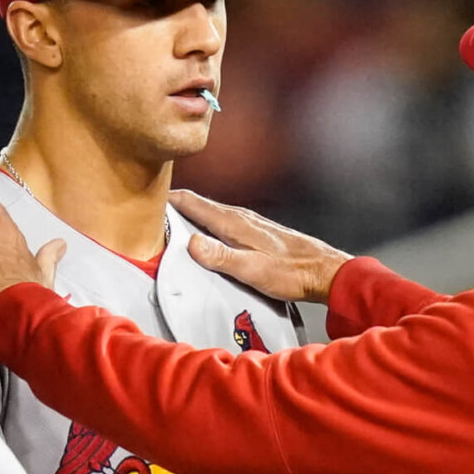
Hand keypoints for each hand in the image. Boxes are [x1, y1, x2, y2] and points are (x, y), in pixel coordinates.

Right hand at [169, 190, 351, 303]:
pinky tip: (209, 237)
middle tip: (153, 212)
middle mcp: (242, 218)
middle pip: (200, 206)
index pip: (194, 202)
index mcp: (235, 223)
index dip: (169, 199)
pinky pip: (224, 223)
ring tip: (173, 223)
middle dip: (176, 206)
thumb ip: (221, 257)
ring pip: (213, 214)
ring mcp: (251, 224)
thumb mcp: (252, 270)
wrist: (325, 272)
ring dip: (192, 216)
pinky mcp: (258, 233)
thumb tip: (191, 243)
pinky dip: (209, 225)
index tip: (148, 200)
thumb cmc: (292, 273)